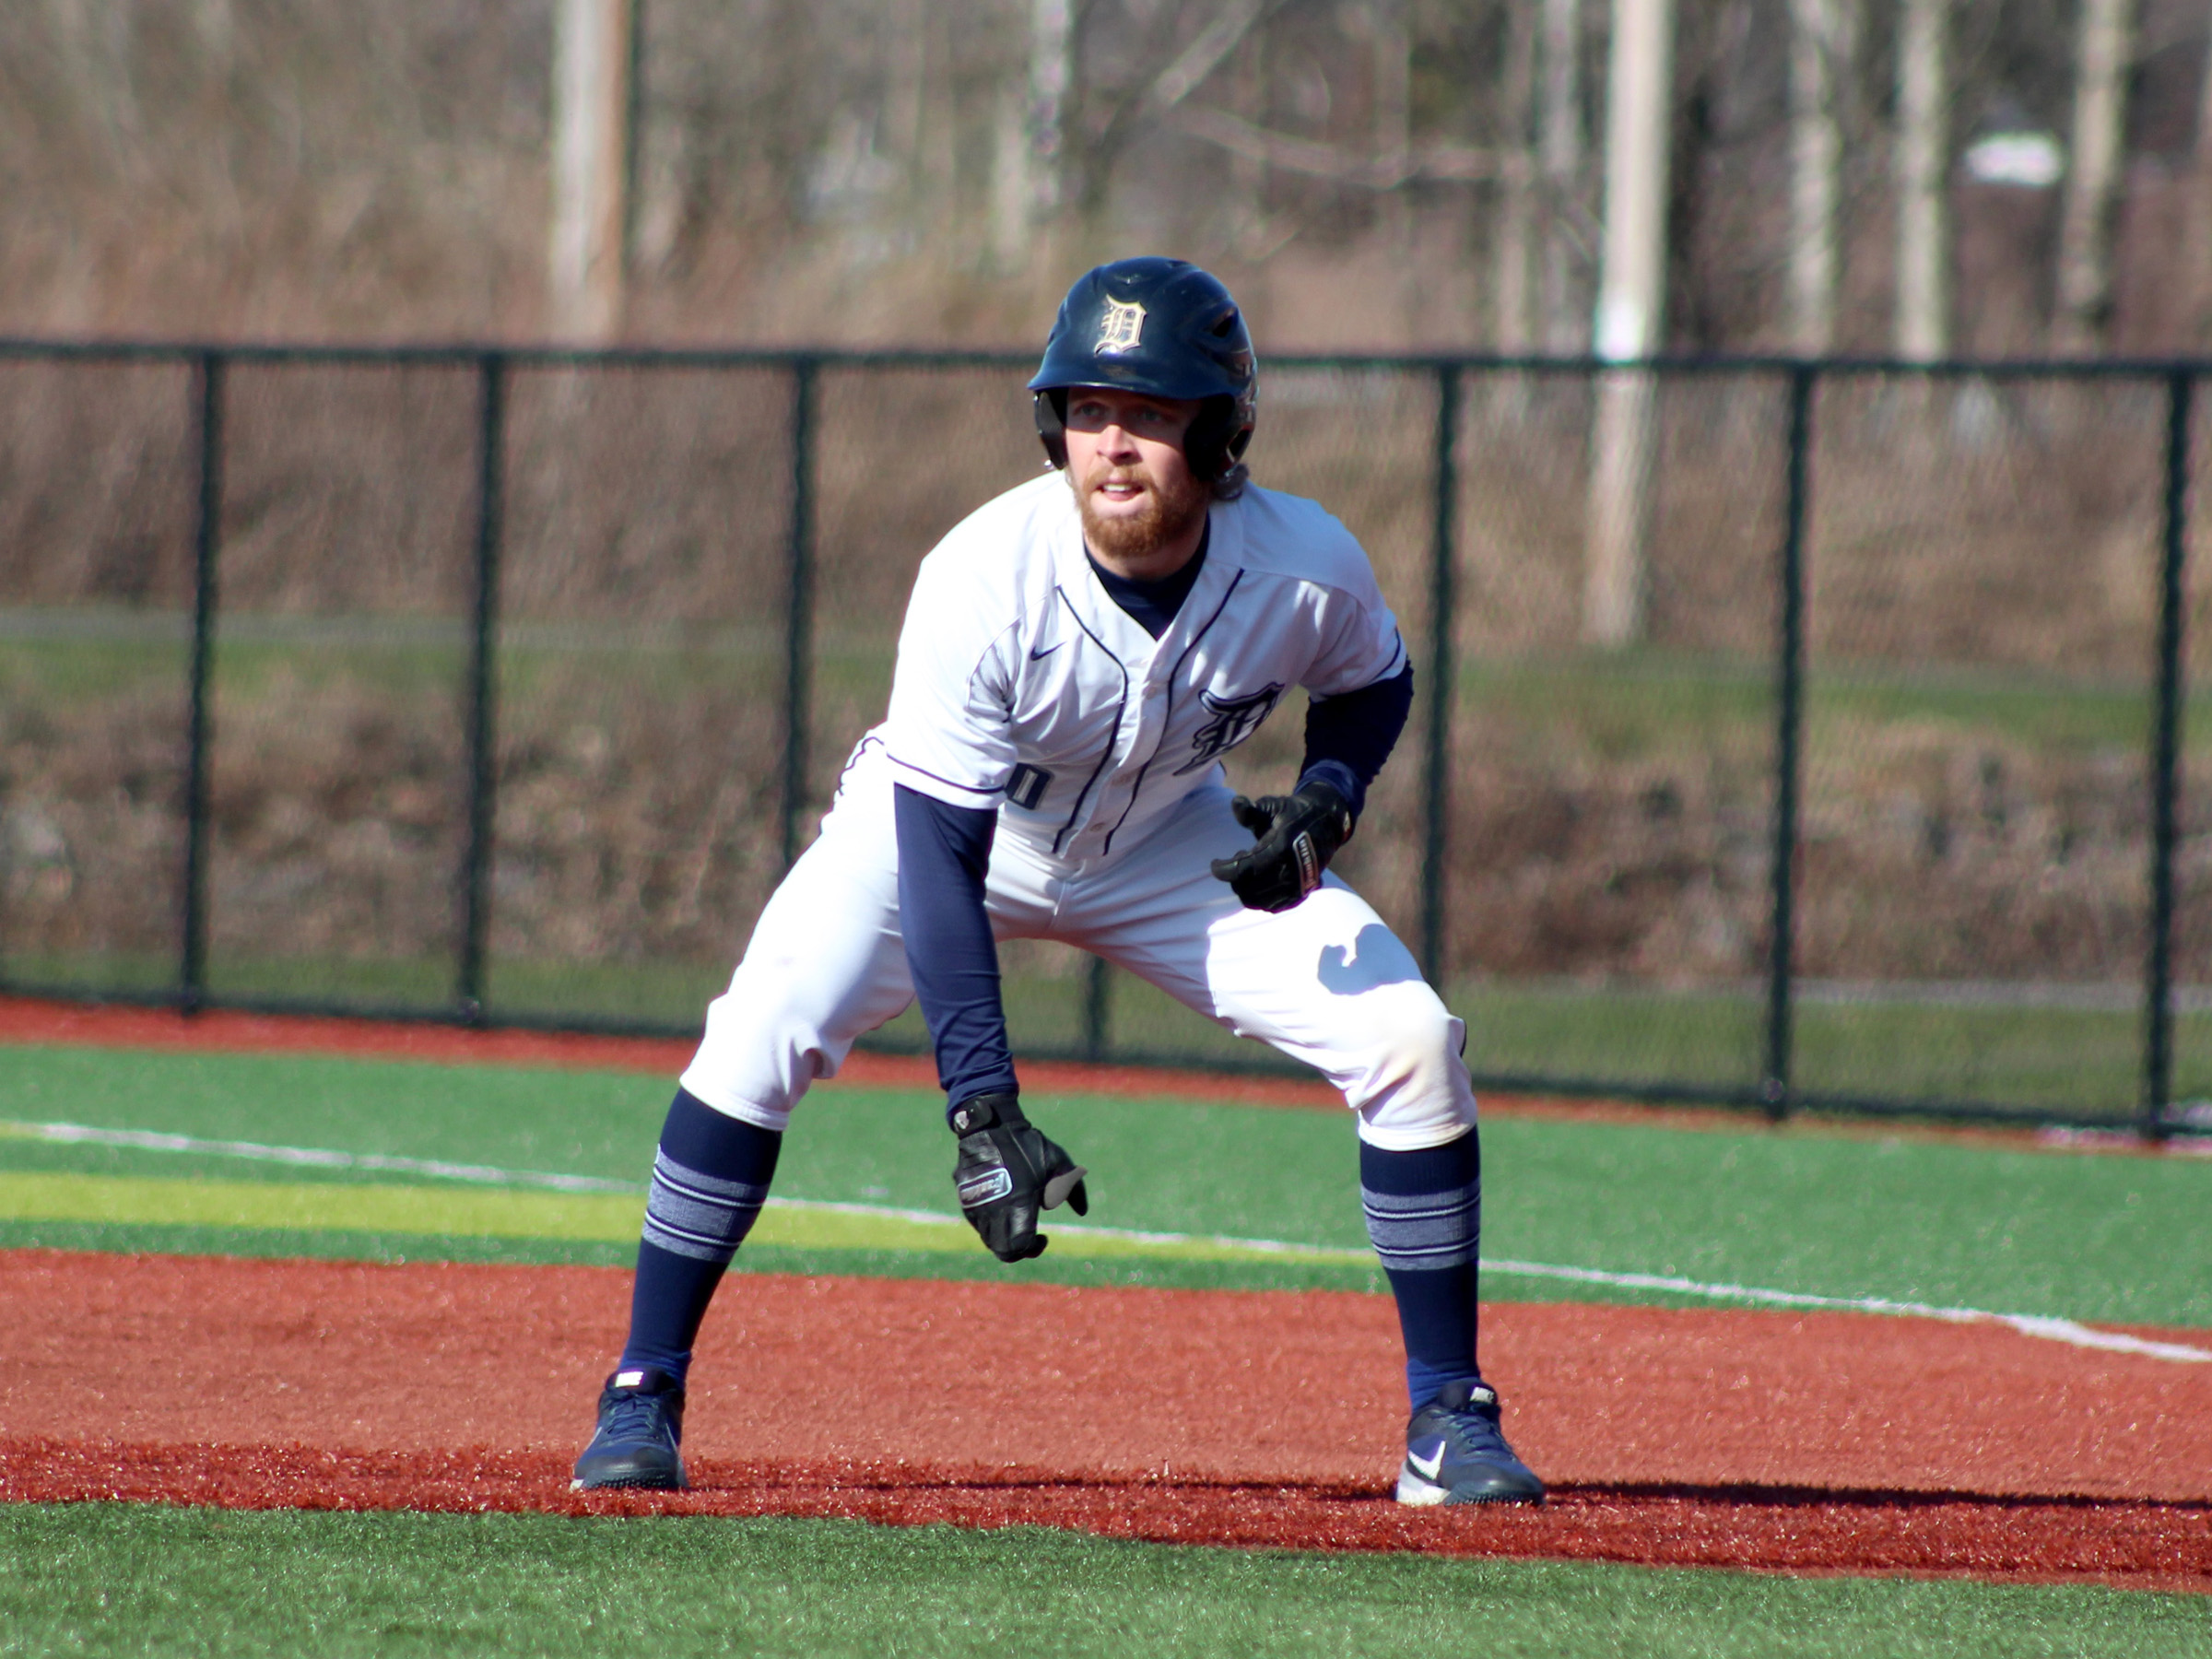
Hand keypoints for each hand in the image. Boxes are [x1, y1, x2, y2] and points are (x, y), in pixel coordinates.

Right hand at [949, 1093, 1088, 1261]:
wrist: (990, 1125)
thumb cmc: (1028, 1145)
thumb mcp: (1058, 1162)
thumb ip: (1074, 1188)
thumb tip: (1082, 1211)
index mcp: (1018, 1204)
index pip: (1019, 1246)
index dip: (1033, 1250)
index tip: (1044, 1237)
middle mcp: (993, 1209)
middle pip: (1002, 1251)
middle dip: (1018, 1251)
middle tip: (1031, 1239)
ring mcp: (976, 1205)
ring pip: (988, 1239)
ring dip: (1004, 1239)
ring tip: (1018, 1223)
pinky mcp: (966, 1198)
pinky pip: (978, 1223)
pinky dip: (992, 1226)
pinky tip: (1004, 1210)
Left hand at [1209, 780, 1353, 911]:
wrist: (1326, 824)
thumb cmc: (1293, 814)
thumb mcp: (1273, 806)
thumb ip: (1252, 810)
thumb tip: (1236, 803)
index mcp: (1281, 847)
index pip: (1243, 869)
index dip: (1223, 869)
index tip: (1214, 864)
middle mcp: (1291, 870)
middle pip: (1248, 888)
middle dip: (1234, 876)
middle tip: (1238, 857)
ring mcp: (1297, 885)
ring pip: (1257, 900)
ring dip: (1246, 887)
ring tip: (1250, 868)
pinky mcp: (1301, 893)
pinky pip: (1272, 907)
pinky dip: (1259, 898)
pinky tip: (1259, 881)